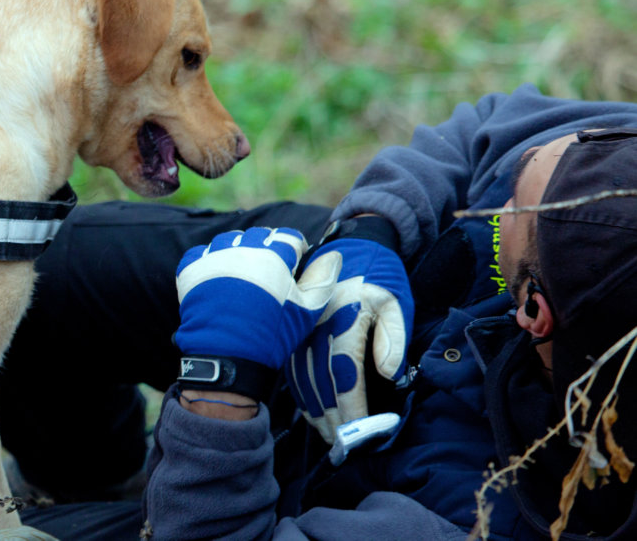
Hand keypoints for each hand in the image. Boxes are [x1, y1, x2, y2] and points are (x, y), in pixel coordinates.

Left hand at [174, 227, 340, 369]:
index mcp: (273, 255)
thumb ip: (323, 278)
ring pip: (229, 240)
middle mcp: (241, 249)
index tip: (295, 264)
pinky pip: (200, 253)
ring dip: (237, 250)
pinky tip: (217, 276)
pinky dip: (208, 260)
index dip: (295, 249)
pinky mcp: (191, 270)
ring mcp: (213, 257)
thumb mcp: (307, 309)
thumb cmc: (273, 333)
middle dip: (267, 247)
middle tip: (269, 271)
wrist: (226, 354)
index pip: (288, 237)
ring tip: (242, 272)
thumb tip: (333, 255)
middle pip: (258, 235)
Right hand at [286, 238, 413, 442]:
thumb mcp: (395, 301)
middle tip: (345, 444)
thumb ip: (393, 339)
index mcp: (343, 320)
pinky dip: (302, 394)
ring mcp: (301, 328)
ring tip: (330, 435)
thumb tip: (387, 375)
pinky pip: (294, 368)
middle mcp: (315, 326)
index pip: (344, 374)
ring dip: (315, 410)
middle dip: (333, 418)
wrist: (354, 244)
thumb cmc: (380, 275)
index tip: (361, 431)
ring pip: (302, 379)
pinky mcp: (294, 330)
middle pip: (319, 383)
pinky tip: (313, 411)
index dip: (351, 407)